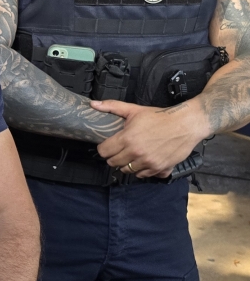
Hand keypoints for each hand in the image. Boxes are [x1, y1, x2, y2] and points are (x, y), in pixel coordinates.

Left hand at [91, 99, 208, 177]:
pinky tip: (145, 161)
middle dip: (114, 156)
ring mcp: (148, 163)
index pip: (104, 152)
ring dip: (127, 164)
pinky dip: (143, 170)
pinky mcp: (160, 169)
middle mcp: (136, 153)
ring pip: (127, 171)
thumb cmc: (160, 117)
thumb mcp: (135, 110)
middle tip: (120, 150)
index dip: (104, 148)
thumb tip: (93, 104)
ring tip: (133, 155)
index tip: (108, 145)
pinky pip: (144, 175)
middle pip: (113, 163)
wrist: (187, 124)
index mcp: (127, 139)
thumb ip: (113, 107)